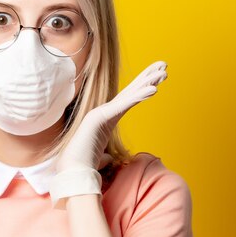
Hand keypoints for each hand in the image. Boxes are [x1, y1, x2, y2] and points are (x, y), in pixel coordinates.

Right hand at [49, 60, 167, 208]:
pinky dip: (140, 96)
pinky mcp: (101, 117)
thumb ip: (105, 156)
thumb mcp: (99, 159)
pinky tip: (154, 89)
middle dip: (148, 76)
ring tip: (164, 70)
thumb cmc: (82, 166)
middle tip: (164, 64)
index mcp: (106, 120)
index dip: (142, 88)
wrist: (71, 172)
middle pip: (130, 91)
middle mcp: (104, 112)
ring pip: (129, 94)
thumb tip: (107, 159)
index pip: (128, 100)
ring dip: (148, 81)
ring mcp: (101, 112)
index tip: (157, 79)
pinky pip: (125, 104)